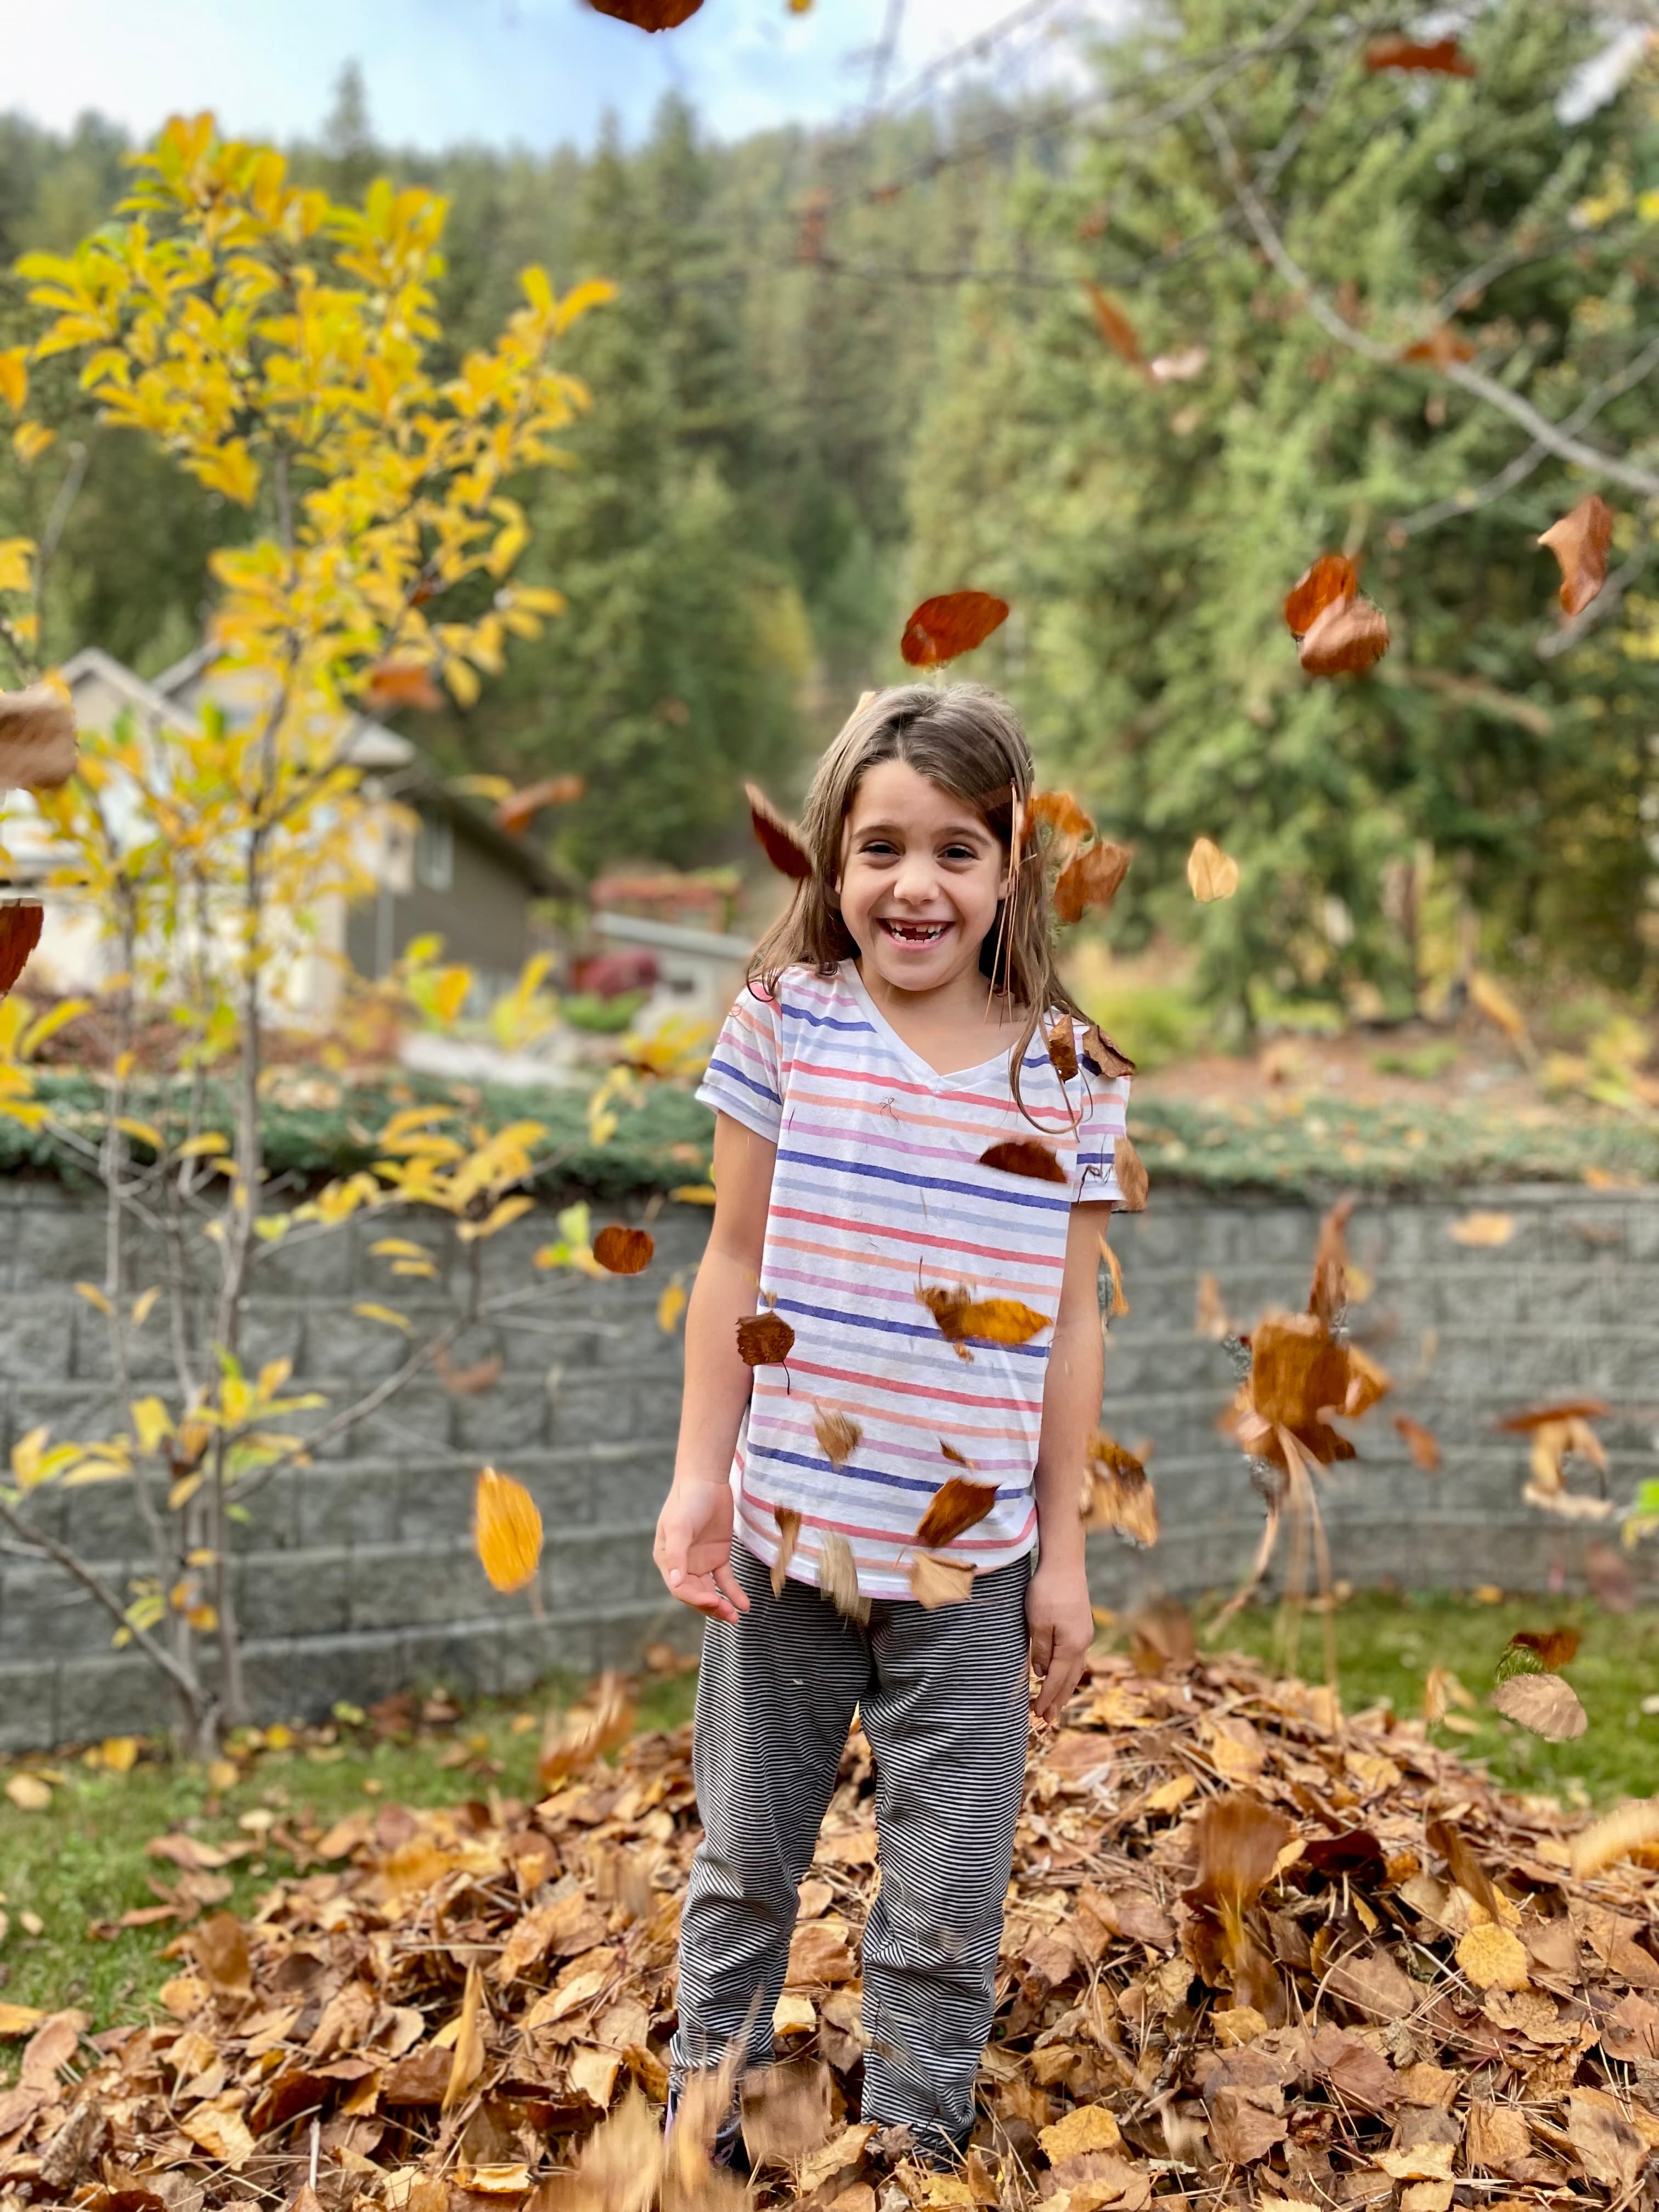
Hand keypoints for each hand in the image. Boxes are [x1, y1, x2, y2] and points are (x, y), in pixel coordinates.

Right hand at [654, 1477, 750, 1623]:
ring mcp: (700, 1561)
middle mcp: (682, 1564)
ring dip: (722, 1605)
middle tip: (729, 1615)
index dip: (696, 1598)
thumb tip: (674, 1582)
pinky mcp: (718, 1556)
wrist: (707, 1480)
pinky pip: (725, 1580)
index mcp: (666, 1559)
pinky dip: (734, 1592)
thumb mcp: (679, 1526)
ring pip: (710, 1591)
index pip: (680, 1588)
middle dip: (711, 1606)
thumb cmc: (688, 1501)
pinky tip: (744, 1604)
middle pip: (695, 1594)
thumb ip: (676, 1555)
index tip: (714, 1601)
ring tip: (736, 1616)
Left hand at [1026, 1556, 1092, 1722]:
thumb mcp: (1037, 1622)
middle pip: (1069, 1679)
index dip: (1047, 1698)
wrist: (1065, 1562)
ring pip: (1074, 1669)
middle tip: (1047, 1720)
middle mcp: (1082, 1644)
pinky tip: (1063, 1674)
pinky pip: (1075, 1657)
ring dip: (1064, 1688)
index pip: (1056, 1680)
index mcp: (1071, 1646)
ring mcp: (1084, 1634)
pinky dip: (1068, 1672)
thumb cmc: (1048, 1590)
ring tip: (1056, 1705)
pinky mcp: (1081, 1626)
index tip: (1038, 1715)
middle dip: (1058, 1700)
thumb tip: (1040, 1673)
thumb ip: (1040, 1650)